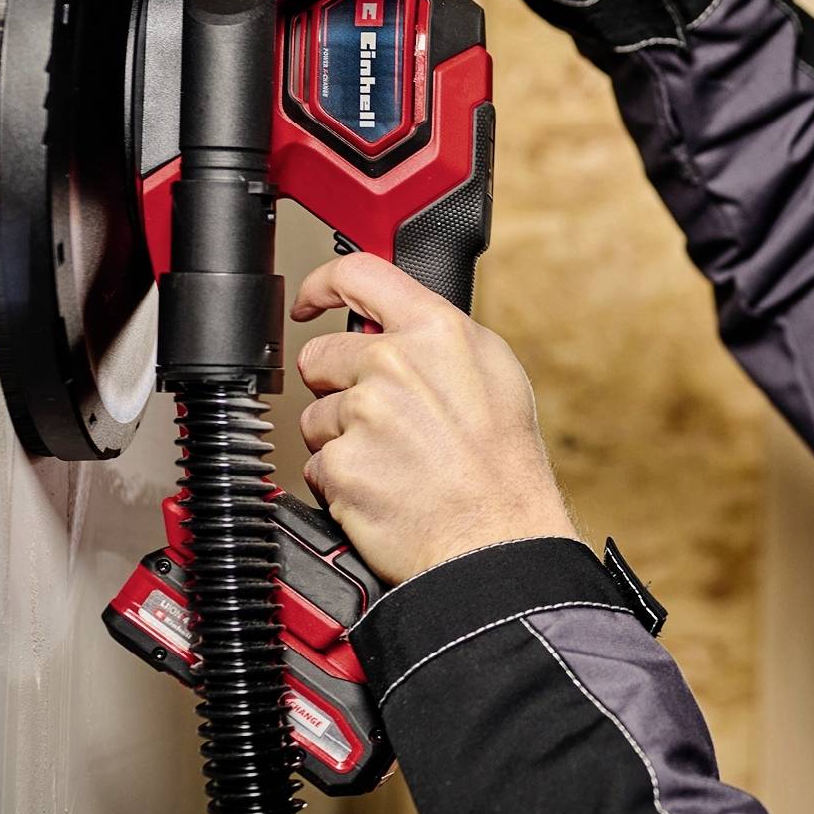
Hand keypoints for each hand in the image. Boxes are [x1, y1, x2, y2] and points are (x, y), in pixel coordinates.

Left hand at [292, 253, 579, 584]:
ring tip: (393, 462)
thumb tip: (394, 325)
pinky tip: (384, 489)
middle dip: (337, 385)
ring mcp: (363, 414)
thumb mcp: (493, 373)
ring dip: (341, 439)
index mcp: (435, 331)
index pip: (358, 274)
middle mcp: (394, 364)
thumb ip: (437, 338)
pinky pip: (317, 466)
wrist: (496, 540)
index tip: (310, 302)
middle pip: (319, 355)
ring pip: (315, 415)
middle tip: (381, 419)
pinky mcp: (339, 465)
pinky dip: (342, 482)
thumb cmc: (503, 466)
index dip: (323, 284)